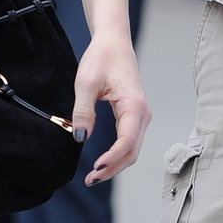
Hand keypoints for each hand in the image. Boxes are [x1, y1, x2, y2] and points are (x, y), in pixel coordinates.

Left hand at [71, 32, 149, 185]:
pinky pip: (129, 142)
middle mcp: (142, 113)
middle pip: (132, 151)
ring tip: (94, 175)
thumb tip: (80, 138)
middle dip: (113, 169)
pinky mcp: (134, 116)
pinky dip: (117, 155)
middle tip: (90, 180)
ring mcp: (140, 116)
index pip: (127, 141)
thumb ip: (83, 111)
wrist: (113, 42)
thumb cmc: (101, 58)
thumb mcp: (86, 82)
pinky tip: (103, 163)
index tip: (94, 169)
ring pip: (132, 149)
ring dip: (115, 165)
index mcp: (134, 105)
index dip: (112, 159)